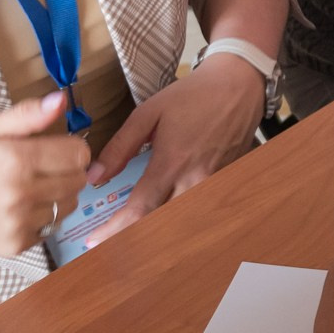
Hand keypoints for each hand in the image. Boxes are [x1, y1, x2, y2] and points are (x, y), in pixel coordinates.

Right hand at [0, 92, 90, 254]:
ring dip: (59, 195)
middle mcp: (21, 193)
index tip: (60, 149)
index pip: (78, 154)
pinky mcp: (16, 244)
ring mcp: (19, 222)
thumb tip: (60, 100)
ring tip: (32, 188)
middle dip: (68, 171)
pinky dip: (43, 218)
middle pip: (78, 180)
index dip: (73, 149)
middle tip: (45, 168)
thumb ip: (26, 115)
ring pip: (69, 205)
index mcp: (16, 159)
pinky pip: (51, 228)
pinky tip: (21, 208)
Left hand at [80, 57, 267, 245]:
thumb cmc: (192, 95)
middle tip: (110, 247)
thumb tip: (94, 175)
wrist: (239, 85)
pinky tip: (166, 222)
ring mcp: (214, 184)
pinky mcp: (226, 181)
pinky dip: (181, 221)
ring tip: (134, 239)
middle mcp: (195, 180)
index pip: (140, 209)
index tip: (94, 240)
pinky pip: (200, 209)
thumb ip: (120, 146)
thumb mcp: (148, 112)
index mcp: (172, 163)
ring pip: (184, 222)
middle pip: (163, 225)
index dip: (116, 230)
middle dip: (135, 240)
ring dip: (158, 233)